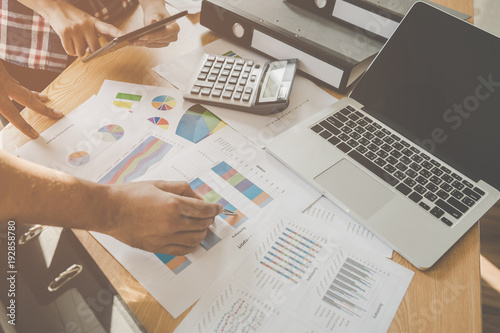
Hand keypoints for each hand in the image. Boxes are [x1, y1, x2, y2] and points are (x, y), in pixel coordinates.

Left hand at [0, 61, 62, 138]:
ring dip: (34, 95)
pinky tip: (16, 86)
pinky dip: (17, 85)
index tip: (35, 134)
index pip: (13, 115)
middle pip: (27, 99)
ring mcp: (1, 75)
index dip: (24, 126)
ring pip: (20, 87)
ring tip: (45, 98)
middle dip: (43, 109)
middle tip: (57, 114)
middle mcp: (2, 84)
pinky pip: (11, 79)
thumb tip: (2, 109)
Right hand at [44, 2, 122, 56]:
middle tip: (85, 45)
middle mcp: (86, 25)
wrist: (53, 7)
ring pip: (82, 52)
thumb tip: (108, 46)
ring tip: (74, 40)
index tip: (126, 37)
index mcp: (94, 22)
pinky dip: (70, 51)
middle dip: (90, 50)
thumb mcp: (88, 21)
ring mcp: (75, 29)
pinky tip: (68, 41)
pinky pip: (71, 52)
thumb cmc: (73, 17)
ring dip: (78, 51)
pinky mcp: (64, 33)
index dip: (118, 33)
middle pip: (94, 48)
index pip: (109, 28)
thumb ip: (97, 32)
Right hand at [103, 181, 222, 254]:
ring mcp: (164, 237)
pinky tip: (192, 239)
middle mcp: (171, 222)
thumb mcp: (159, 184)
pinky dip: (191, 246)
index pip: (203, 209)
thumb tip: (199, 197)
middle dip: (209, 220)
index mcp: (173, 204)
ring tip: (202, 227)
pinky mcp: (157, 247)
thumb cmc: (131, 195)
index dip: (214, 209)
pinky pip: (182, 250)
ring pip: (195, 240)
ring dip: (202, 233)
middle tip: (210, 216)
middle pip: (202, 224)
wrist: (109, 210)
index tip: (218, 208)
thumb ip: (182, 189)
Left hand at [132, 3, 179, 47]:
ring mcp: (168, 41)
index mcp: (175, 28)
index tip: (142, 36)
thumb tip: (153, 21)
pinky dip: (143, 43)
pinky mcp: (162, 44)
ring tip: (132, 42)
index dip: (153, 36)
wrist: (156, 14)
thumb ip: (155, 18)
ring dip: (143, 43)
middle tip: (133, 40)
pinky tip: (135, 43)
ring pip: (153, 44)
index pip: (163, 34)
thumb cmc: (156, 12)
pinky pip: (152, 45)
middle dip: (145, 40)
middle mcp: (173, 36)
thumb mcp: (155, 14)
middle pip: (158, 40)